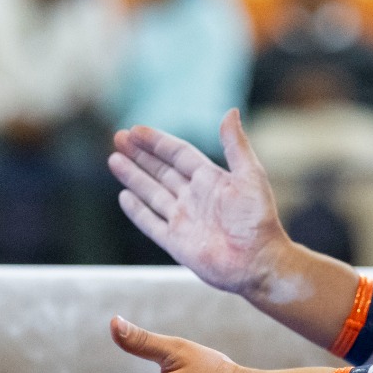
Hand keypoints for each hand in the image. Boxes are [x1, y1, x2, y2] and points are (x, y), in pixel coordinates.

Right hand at [110, 109, 286, 295]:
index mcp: (211, 179)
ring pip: (152, 193)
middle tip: (117, 137)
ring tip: (113, 159)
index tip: (136, 130)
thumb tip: (231, 111)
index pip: (179, 154)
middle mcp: (195, 197)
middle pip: (161, 170)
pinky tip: (125, 196)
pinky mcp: (176, 242)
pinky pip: (151, 223)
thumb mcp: (250, 175)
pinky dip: (137, 210)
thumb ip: (236, 145)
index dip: (158, 142)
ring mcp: (184, 219)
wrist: (258, 261)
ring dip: (133, 177)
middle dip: (140, 154)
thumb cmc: (258, 219)